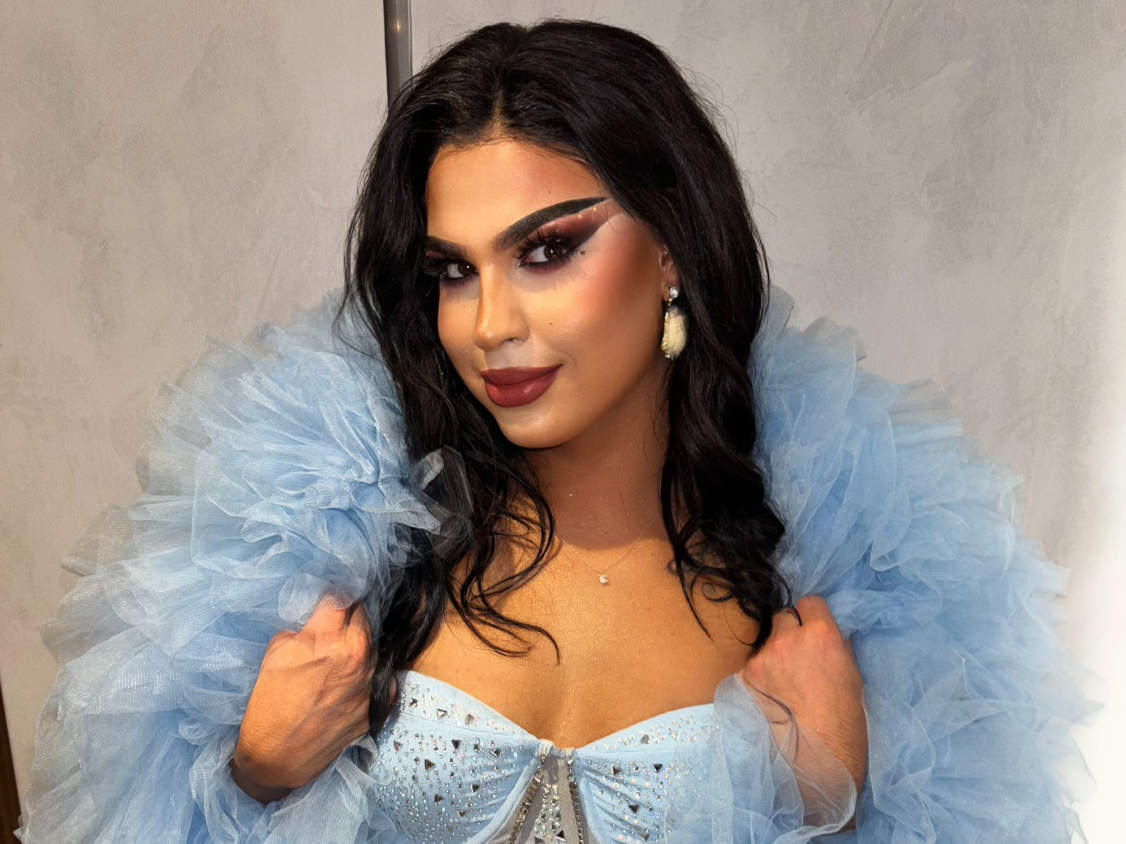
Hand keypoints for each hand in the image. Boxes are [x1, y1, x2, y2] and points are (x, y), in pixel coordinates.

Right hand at [231, 597, 376, 799]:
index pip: (343, 597)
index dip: (336, 596)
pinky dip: (370, 673)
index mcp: (330, 638)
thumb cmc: (270, 703)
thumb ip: (304, 629)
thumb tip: (320, 620)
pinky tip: (351, 680)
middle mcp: (358, 654)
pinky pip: (381, 675)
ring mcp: (372, 680)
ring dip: (362, 643)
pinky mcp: (379, 703)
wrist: (278, 757)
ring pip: (375, 645)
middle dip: (352, 615)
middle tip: (340, 622)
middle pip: (365, 616)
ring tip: (343, 653)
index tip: (333, 599)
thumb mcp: (277, 652)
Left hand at [741, 596, 866, 798]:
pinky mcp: (747, 674)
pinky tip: (771, 691)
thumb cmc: (845, 716)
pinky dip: (759, 673)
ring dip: (773, 652)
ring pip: (765, 640)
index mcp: (821, 633)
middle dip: (788, 630)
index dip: (811, 614)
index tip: (811, 627)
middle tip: (796, 655)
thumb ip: (835, 642)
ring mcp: (764, 656)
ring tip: (784, 679)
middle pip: (782, 616)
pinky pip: (752, 662)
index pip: (809, 601)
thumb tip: (825, 629)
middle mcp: (789, 638)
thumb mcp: (852, 670)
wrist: (821, 754)